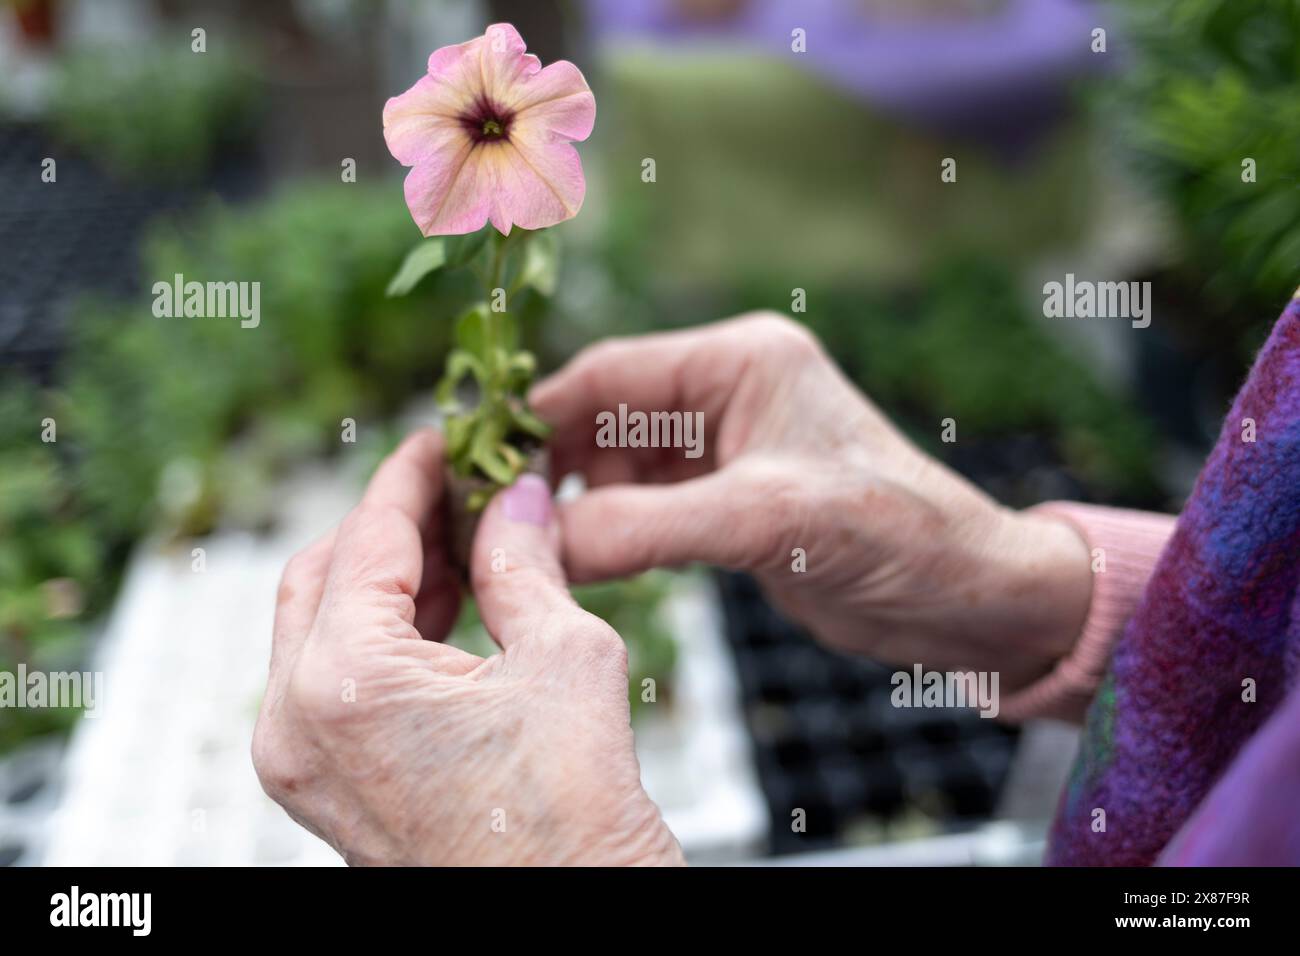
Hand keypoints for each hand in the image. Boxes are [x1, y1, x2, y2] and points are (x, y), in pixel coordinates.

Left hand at [252, 430, 682, 865]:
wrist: (576, 920)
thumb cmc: (576, 819)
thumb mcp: (565, 658)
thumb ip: (525, 561)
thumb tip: (517, 500)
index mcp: (344, 680)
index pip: (366, 536)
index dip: (410, 475)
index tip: (442, 440)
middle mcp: (296, 722)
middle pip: (322, 574)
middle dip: (388, 522)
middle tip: (456, 489)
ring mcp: (301, 762)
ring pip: (321, 626)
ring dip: (385, 575)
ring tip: (461, 541)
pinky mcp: (325, 788)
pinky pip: (333, 680)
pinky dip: (381, 633)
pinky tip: (446, 605)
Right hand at [530, 314, 1092, 690]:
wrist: (969, 597)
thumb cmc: (895, 534)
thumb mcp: (766, 520)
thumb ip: (647, 527)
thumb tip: (539, 545)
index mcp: (742, 361)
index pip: (610, 373)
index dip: (540, 417)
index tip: (479, 465)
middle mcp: (730, 392)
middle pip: (605, 417)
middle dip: (554, 466)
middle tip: (496, 520)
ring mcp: (729, 449)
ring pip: (620, 466)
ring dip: (580, 504)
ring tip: (531, 549)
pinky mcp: (732, 503)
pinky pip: (648, 507)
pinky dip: (614, 533)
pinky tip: (586, 564)